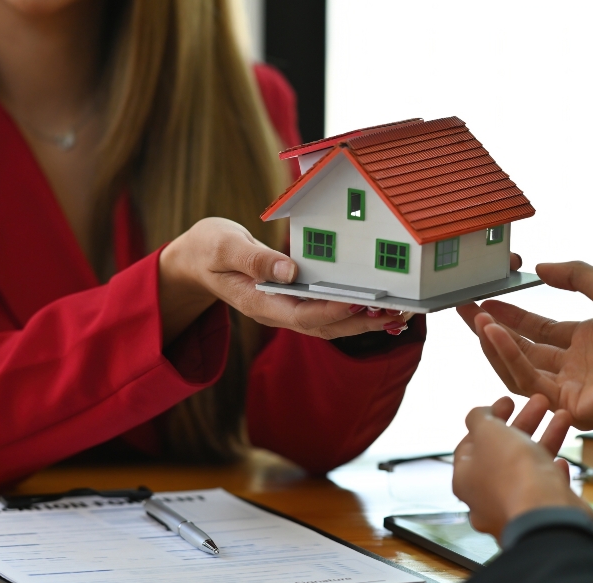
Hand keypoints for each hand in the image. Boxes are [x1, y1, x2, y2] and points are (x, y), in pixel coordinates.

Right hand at [158, 218, 408, 340]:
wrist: (194, 262)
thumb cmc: (208, 250)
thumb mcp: (224, 246)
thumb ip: (254, 258)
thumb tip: (290, 270)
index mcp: (258, 302)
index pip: (303, 314)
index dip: (334, 310)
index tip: (363, 301)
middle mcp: (275, 312)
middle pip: (324, 327)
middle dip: (361, 322)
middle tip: (398, 311)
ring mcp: (284, 310)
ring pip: (329, 325)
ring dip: (364, 321)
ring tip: (398, 312)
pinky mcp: (292, 302)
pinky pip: (326, 314)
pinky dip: (353, 312)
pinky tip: (377, 305)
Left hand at [451, 394, 586, 540]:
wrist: (547, 516)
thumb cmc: (512, 473)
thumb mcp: (488, 432)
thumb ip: (480, 419)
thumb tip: (478, 415)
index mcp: (465, 478)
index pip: (471, 442)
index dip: (490, 418)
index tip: (508, 402)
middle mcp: (485, 497)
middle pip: (503, 452)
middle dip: (523, 424)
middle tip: (540, 404)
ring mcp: (513, 508)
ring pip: (528, 468)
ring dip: (546, 439)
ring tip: (563, 417)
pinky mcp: (540, 516)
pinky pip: (544, 491)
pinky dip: (552, 473)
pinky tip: (561, 462)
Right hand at [456, 261, 592, 428]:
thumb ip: (574, 274)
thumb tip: (540, 268)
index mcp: (586, 341)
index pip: (537, 330)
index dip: (511, 315)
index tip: (485, 301)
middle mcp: (574, 367)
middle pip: (521, 350)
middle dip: (491, 330)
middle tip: (465, 311)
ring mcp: (569, 388)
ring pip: (518, 368)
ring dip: (495, 344)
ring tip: (478, 321)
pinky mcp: (565, 406)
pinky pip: (528, 381)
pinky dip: (508, 358)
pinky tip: (495, 334)